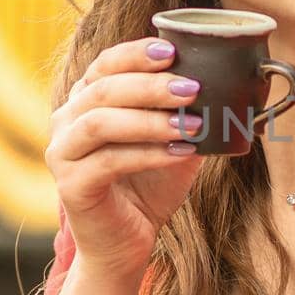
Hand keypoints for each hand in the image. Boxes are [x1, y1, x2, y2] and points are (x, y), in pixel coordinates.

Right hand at [44, 36, 205, 278]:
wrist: (126, 244)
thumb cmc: (149, 189)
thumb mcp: (174, 143)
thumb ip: (189, 114)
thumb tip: (232, 88)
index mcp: (86, 102)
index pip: (105, 64)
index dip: (136, 54)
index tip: (172, 50)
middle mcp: (66, 121)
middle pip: (103, 89)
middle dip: (150, 85)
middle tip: (192, 88)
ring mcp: (62, 153)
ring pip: (100, 122)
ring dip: (150, 119)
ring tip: (192, 122)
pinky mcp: (70, 185)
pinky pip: (108, 160)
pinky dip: (148, 153)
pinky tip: (181, 153)